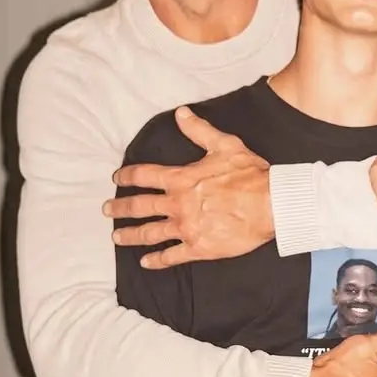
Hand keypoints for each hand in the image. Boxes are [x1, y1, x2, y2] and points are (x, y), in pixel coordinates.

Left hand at [103, 107, 273, 267]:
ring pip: (150, 233)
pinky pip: (171, 256)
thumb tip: (181, 113)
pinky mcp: (198, 248)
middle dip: (119, 208)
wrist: (270, 205)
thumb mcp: (224, 145)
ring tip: (117, 237)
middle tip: (106, 210)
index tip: (116, 179)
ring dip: (130, 235)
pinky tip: (146, 262)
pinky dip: (156, 260)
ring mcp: (186, 228)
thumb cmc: (249, 175)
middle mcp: (178, 205)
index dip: (127, 176)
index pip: (145, 176)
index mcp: (181, 179)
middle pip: (139, 206)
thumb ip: (199, 130)